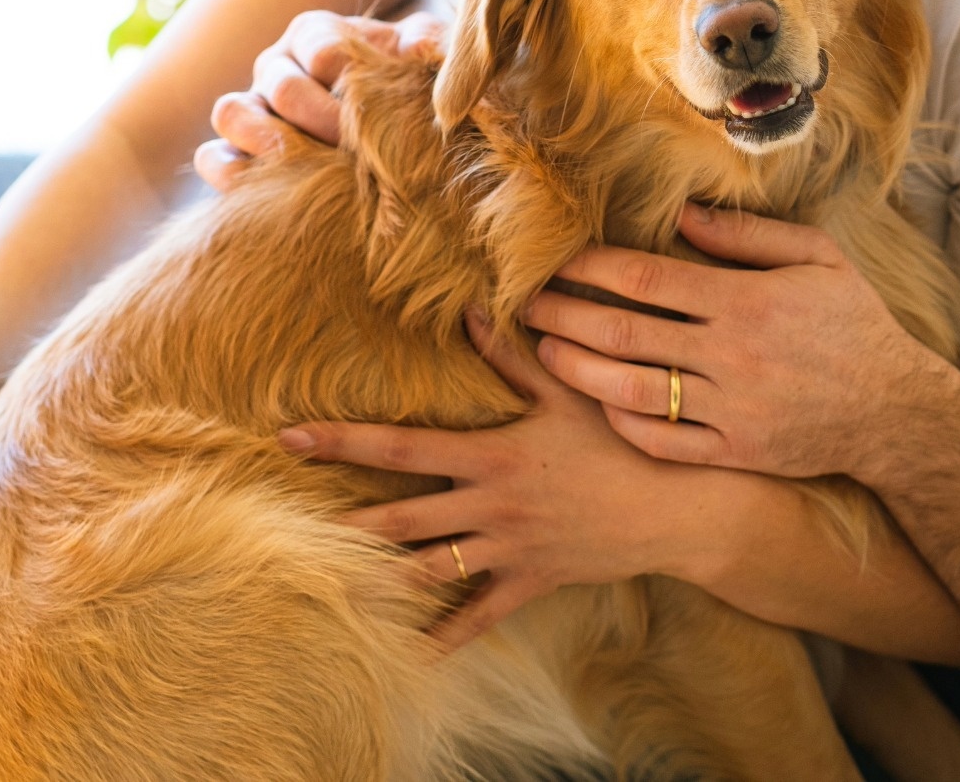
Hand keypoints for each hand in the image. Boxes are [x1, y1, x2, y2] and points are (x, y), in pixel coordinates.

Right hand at [194, 9, 444, 187]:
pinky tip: (271, 196)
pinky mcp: (233, 148)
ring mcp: (250, 106)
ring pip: (232, 112)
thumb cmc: (399, 87)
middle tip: (357, 154)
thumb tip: (422, 47)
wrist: (381, 129)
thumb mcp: (418, 60)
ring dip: (271, 145)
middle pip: (283, 87)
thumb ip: (427, 45)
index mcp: (316, 34)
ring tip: (313, 173)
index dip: (351, 83)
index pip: (323, 51)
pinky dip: (231, 175)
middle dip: (323, 123)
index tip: (380, 112)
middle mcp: (276, 64)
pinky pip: (212, 157)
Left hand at [280, 309, 748, 649]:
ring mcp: (507, 549)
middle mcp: (489, 505)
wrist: (677, 506)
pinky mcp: (529, 581)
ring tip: (327, 578)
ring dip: (379, 575)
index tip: (291, 437)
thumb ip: (513, 353)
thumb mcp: (567, 390)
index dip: (343, 441)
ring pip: (429, 569)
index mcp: (491, 454)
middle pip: (400, 517)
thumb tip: (469, 308)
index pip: (401, 448)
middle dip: (342, 518)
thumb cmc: (623, 437)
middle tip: (282, 519)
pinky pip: (479, 618)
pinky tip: (405, 652)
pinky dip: (442, 636)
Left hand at [524, 205, 939, 481]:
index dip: (591, 268)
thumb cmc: (854, 323)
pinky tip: (597, 403)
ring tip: (545, 351)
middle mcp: (732, 355)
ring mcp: (731, 409)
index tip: (555, 259)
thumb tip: (681, 212)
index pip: (646, 279)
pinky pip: (662, 442)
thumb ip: (748, 236)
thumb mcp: (817, 259)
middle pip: (624, 333)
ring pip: (632, 391)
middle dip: (566, 314)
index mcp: (746, 301)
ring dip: (578, 370)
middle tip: (527, 302)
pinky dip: (623, 423)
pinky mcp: (735, 453)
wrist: (897, 412)